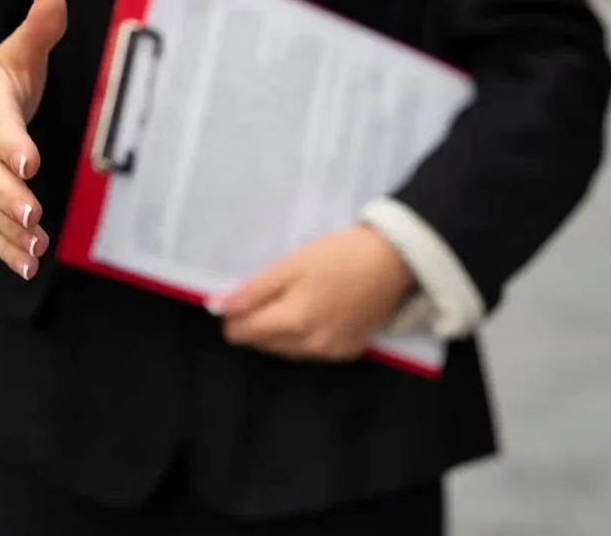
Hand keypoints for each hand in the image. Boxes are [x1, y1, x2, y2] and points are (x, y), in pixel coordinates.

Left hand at [211, 226, 414, 361]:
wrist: (393, 261)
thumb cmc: (338, 256)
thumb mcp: (290, 265)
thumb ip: (252, 291)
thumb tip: (217, 308)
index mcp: (293, 323)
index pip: (241, 334)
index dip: (234, 314)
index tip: (244, 294)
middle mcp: (310, 347)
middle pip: (262, 344)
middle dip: (257, 322)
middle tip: (273, 291)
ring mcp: (331, 353)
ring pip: (285, 350)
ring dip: (279, 331)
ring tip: (295, 298)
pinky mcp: (348, 352)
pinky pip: (310, 351)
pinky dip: (304, 336)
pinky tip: (316, 311)